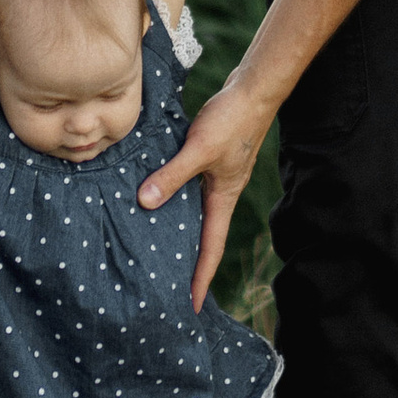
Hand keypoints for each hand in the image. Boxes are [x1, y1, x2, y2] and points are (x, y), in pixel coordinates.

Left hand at [135, 72, 273, 308]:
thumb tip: (145, 202)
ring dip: (181, 235)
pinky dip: (175, 204)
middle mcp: (220, 195)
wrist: (253, 90)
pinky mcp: (209, 161)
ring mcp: (216, 179)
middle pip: (203, 238)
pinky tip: (156, 203)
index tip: (189, 307)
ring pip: (195, 216)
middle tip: (169, 290)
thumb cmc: (232, 120)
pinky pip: (189, 193)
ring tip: (159, 254)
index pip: (210, 250)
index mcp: (222, 200)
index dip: (199, 279)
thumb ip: (172, 175)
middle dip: (189, 265)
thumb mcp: (199, 149)